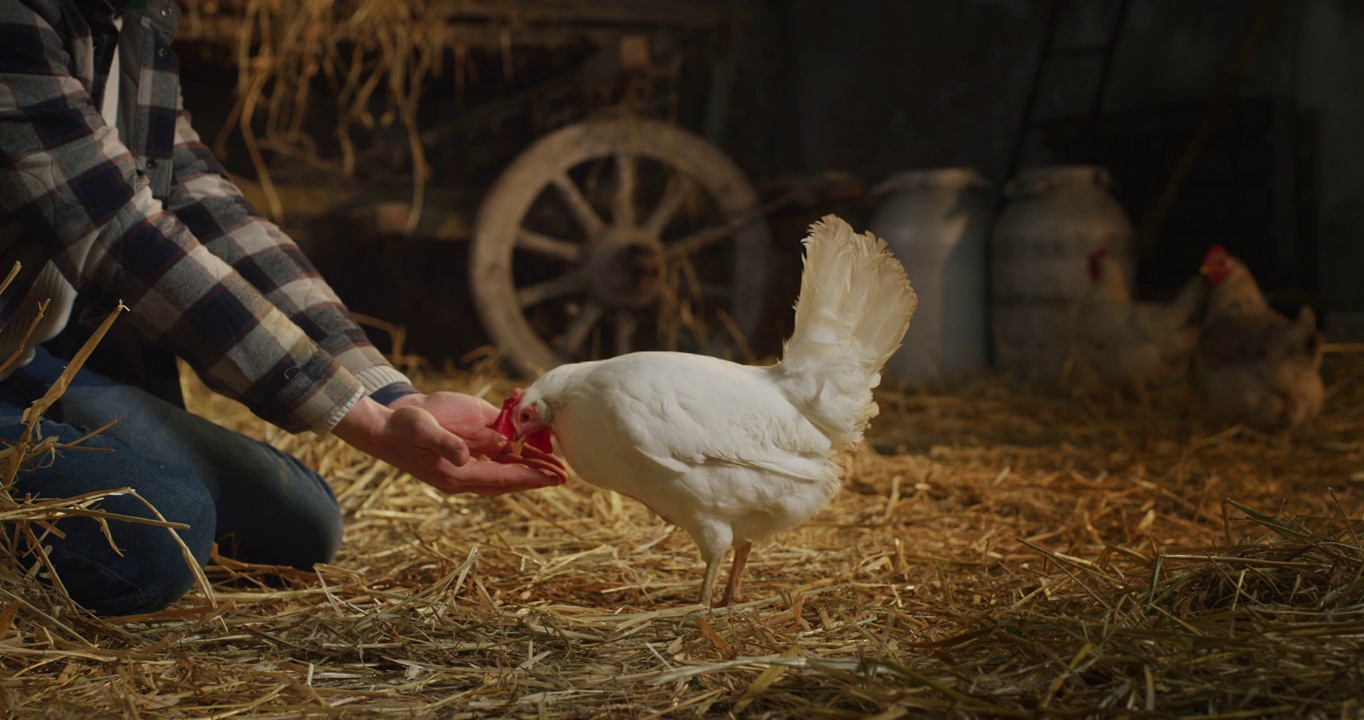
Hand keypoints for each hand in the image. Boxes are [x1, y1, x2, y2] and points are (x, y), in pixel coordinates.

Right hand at [332, 396, 565, 495]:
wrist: (386, 423)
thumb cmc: (402, 427)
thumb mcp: (421, 430)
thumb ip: (445, 443)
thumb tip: (466, 456)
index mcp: (457, 474)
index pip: (500, 479)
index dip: (527, 479)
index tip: (551, 478)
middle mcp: (467, 471)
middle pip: (509, 478)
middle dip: (536, 476)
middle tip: (564, 475)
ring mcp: (469, 459)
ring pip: (507, 467)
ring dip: (531, 465)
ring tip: (558, 464)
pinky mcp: (469, 446)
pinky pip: (498, 452)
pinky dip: (518, 450)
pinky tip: (535, 444)